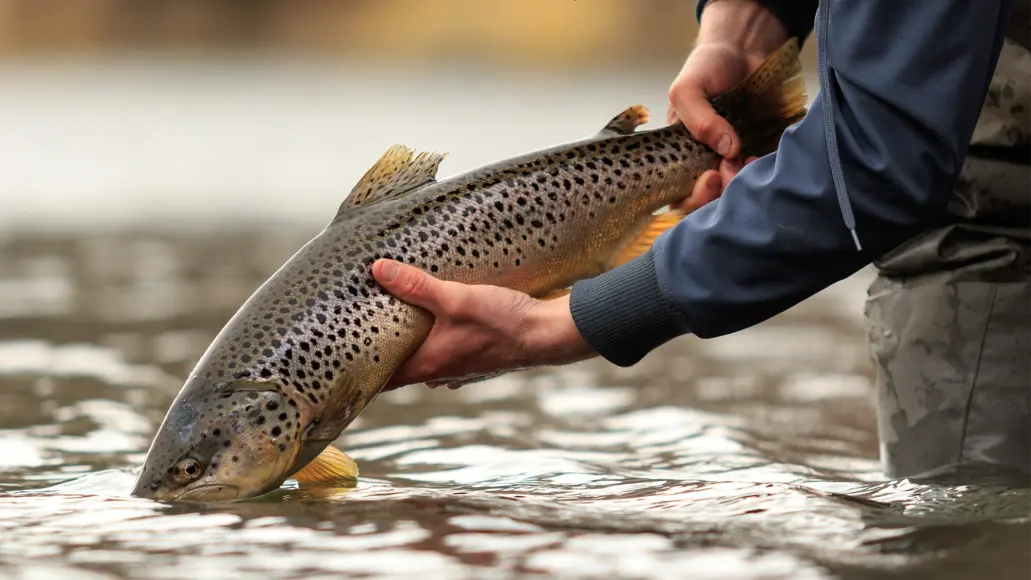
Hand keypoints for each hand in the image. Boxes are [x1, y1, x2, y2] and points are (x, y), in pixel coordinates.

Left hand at [371, 259, 596, 390]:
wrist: (547, 335)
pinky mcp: (474, 357)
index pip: (379, 378)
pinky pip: (442, 352)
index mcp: (426, 366)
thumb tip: (377, 270)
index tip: (338, 358)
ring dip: (408, 345)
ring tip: (393, 319)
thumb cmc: (502, 322)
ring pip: (421, 360)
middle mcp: (438, 373)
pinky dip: (432, 340)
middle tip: (360, 327)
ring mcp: (457, 368)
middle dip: (381, 350)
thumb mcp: (455, 298)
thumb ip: (416, 285)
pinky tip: (435, 320)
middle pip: (398, 367)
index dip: (358, 369)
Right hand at [667, 0, 787, 211]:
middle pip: (710, 203)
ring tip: (752, 161)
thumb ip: (697, 119)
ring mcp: (735, 162)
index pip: (680, 195)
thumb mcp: (686, 88)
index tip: (712, 177)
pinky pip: (764, 176)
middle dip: (721, 195)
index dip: (693, 198)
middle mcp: (707, 165)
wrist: (745, 48)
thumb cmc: (707, 69)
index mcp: (681, 156)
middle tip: (732, 171)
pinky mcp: (761, 154)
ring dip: (744, 185)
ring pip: (737, 194)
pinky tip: (765, 158)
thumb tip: (727, 149)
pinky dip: (766, 174)